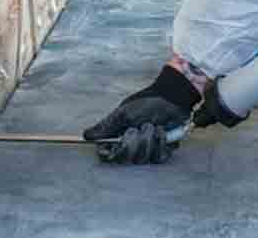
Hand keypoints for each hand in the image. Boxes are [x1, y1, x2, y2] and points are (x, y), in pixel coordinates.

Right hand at [83, 65, 200, 163]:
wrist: (171, 98)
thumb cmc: (146, 103)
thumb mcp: (124, 113)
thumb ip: (106, 126)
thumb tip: (85, 136)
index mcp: (118, 136)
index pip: (106, 154)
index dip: (107, 154)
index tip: (111, 147)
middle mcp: (131, 146)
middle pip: (124, 159)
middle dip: (132, 142)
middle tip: (136, 128)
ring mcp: (147, 150)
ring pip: (142, 159)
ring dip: (148, 139)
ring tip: (152, 125)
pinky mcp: (162, 152)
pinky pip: (158, 158)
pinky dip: (160, 142)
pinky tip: (162, 131)